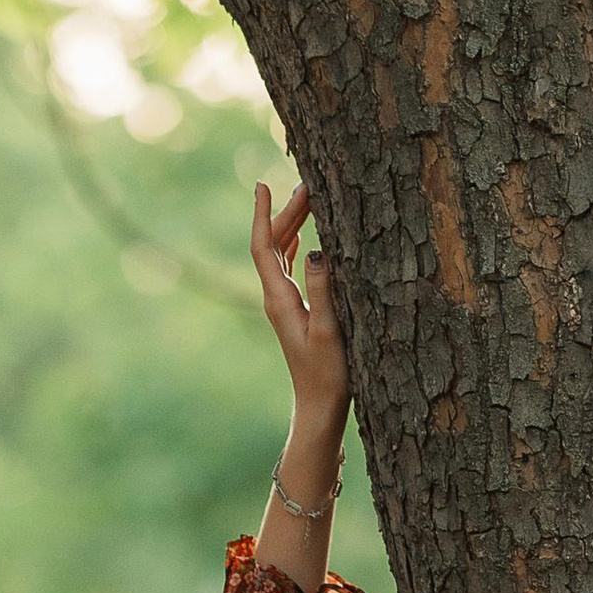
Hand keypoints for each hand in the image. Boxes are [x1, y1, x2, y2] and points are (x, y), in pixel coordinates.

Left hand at [251, 177, 348, 421]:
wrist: (319, 407)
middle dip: (286, 212)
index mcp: (279, 300)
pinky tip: (306, 236)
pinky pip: (289, 268)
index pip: (264, 247)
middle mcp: (276, 299)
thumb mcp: (329, 330)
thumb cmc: (328, 374)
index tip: (263, 185)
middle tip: (306, 184)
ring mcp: (284, 305)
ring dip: (292, 225)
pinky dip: (296, 245)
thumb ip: (322, 290)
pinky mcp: (295, 312)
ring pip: (281, 255)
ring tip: (309, 200)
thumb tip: (315, 250)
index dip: (263, 215)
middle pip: (272, 246)